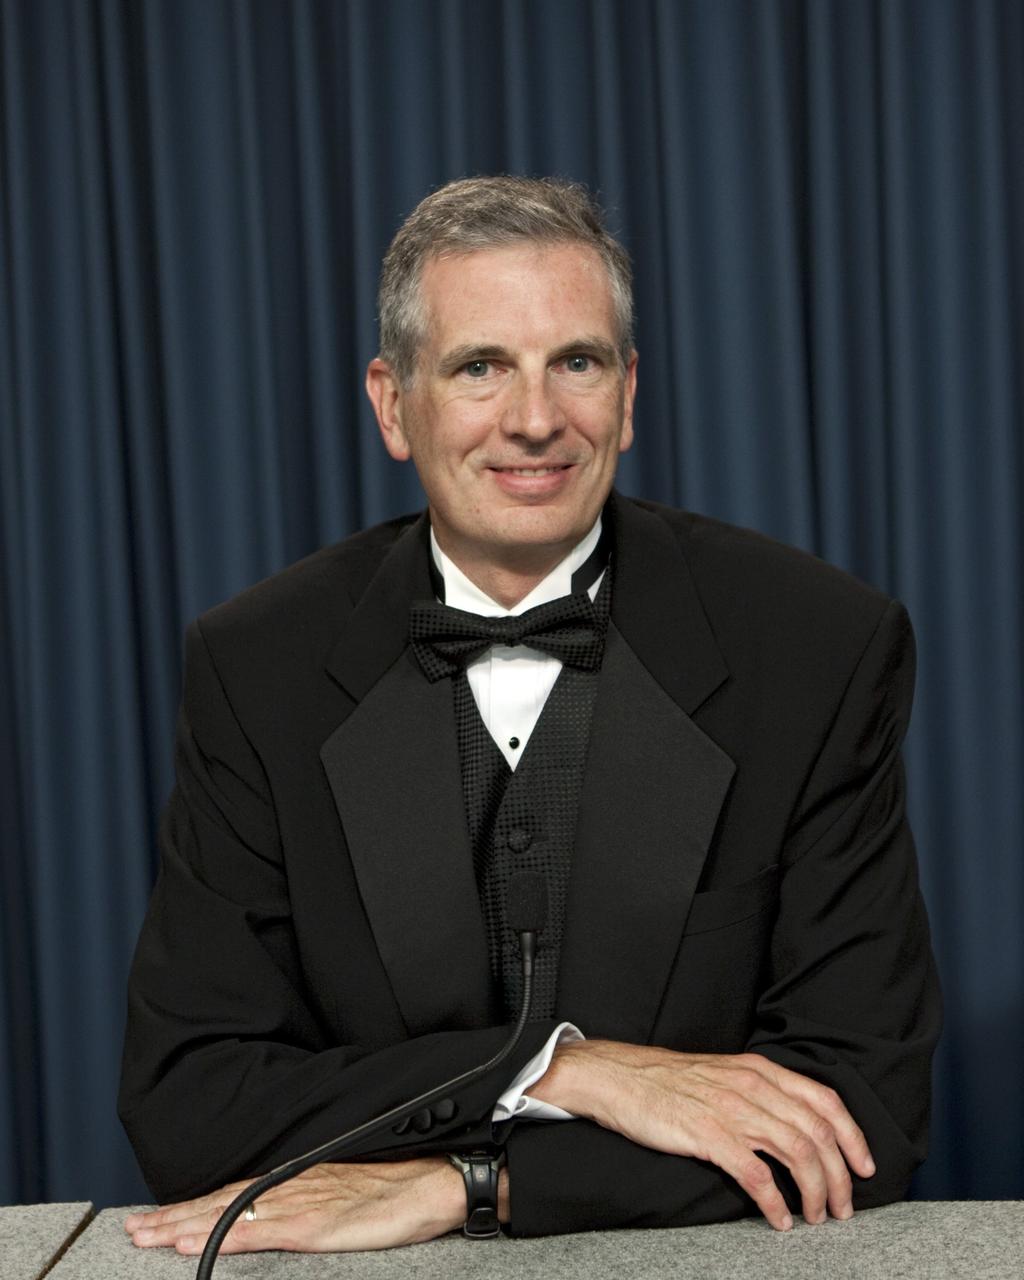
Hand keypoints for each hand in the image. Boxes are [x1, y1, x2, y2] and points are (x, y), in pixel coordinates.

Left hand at [124, 1158, 465, 1253]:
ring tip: (150, 1235)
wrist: (437, 1181)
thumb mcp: (346, 1195)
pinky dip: (225, 1234)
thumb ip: (311, 1201)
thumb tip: (279, 1218)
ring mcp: (303, 1204)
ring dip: (186, 1224)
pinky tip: (198, 1241)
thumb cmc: (399, 1191)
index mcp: (300, 1179)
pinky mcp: (317, 1224)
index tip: (158, 1217)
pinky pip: (262, 1231)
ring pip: (232, 1213)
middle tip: (135, 1228)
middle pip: (223, 1201)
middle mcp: (293, 1186)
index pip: (235, 1193)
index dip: (195, 1205)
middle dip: (176, 1216)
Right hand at [530, 1041, 874, 1230]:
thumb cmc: (669, 1080)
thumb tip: (794, 1124)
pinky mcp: (709, 1136)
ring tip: (816, 1217)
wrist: (620, 1077)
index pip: (824, 1100)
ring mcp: (731, 1110)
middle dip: (840, 1176)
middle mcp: (752, 1086)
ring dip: (815, 1193)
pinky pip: (757, 1176)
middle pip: (818, 1133)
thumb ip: (758, 1091)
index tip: (864, 1166)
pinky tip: (778, 1219)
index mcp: (759, 1069)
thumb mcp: (723, 1073)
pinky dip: (776, 1203)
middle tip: (843, 1207)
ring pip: (796, 1154)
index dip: (853, 1136)